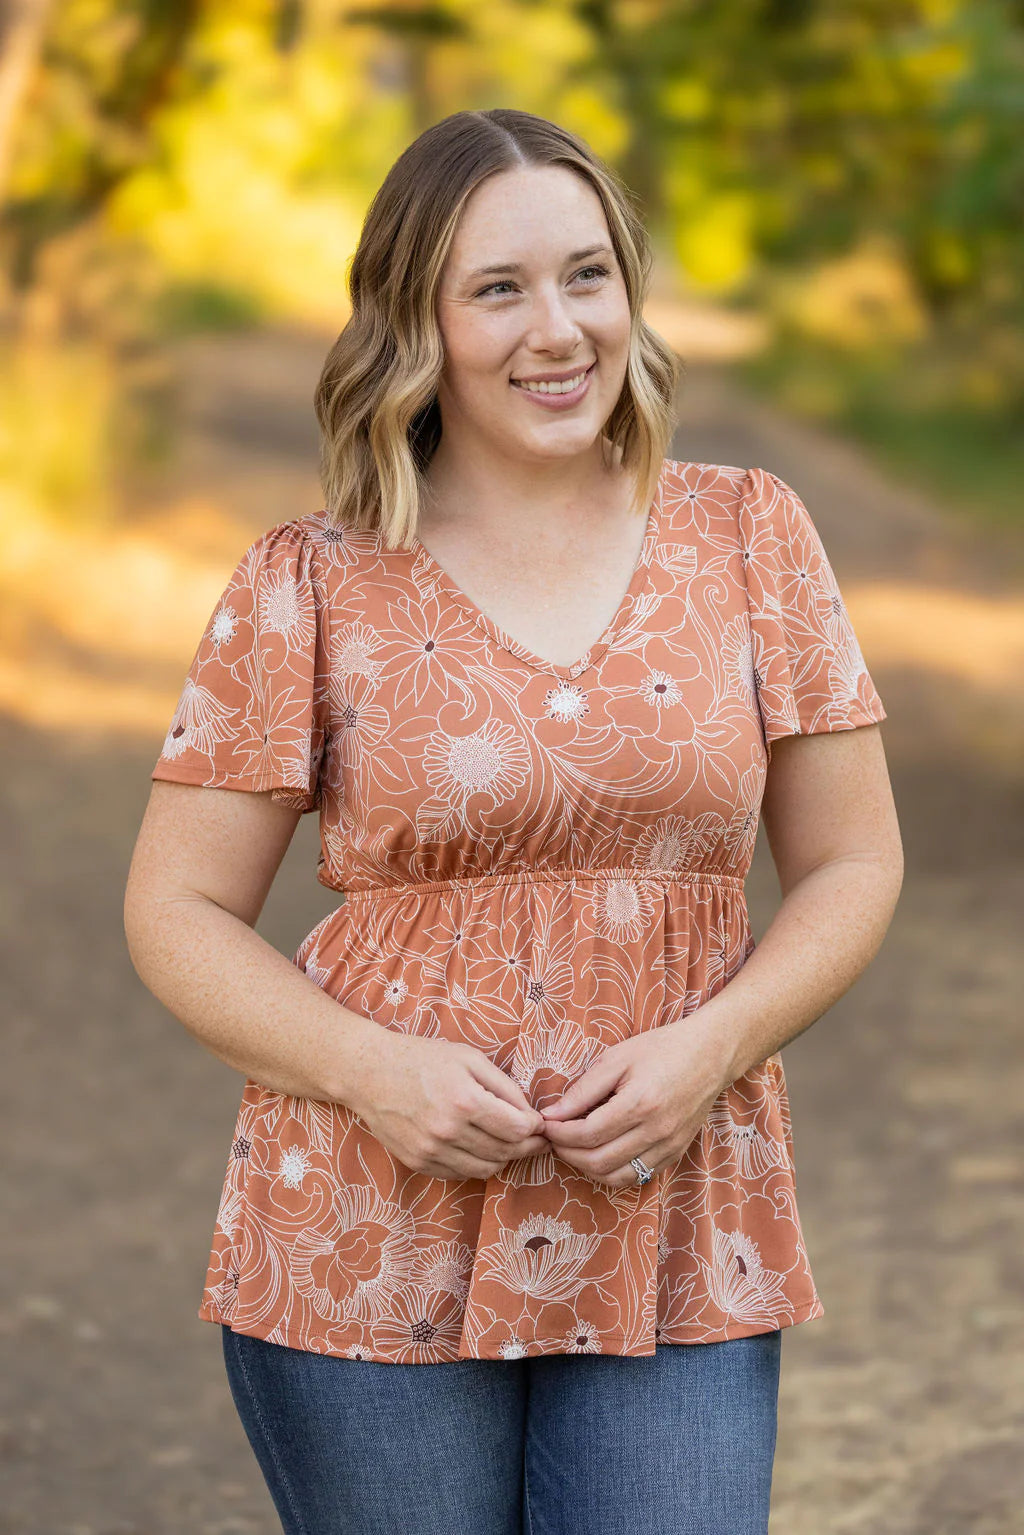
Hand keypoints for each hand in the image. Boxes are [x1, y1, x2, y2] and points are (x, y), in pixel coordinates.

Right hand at [348, 1032, 549, 1180]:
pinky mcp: (418, 1163)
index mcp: (465, 1101)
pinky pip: (460, 1174)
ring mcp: (431, 1151)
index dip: (535, 1129)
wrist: (369, 1073)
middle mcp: (448, 1131)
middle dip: (527, 1147)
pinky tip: (479, 1147)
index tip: (539, 1123)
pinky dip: (476, 1164)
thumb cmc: (422, 1058)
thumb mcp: (469, 1058)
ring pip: (485, 1169)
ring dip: (504, 1158)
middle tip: (535, 1139)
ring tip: (508, 1143)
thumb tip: (529, 1114)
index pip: (517, 1130)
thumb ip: (504, 1086)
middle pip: (505, 1153)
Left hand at [537, 1017, 733, 1188]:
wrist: (710, 1054)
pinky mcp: (676, 1153)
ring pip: (617, 1177)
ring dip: (587, 1168)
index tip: (545, 1123)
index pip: (587, 1134)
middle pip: (598, 1161)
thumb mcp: (617, 1058)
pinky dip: (612, 1172)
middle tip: (554, 1138)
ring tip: (573, 1148)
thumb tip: (552, 1114)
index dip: (559, 1134)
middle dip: (567, 1153)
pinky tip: (600, 1153)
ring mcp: (669, 1146)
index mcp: (640, 1103)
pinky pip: (637, 1177)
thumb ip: (583, 1089)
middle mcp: (656, 1131)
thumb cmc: (661, 1049)